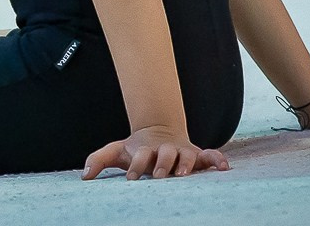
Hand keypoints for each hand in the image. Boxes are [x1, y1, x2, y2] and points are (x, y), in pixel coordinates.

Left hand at [81, 125, 229, 180]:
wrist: (158, 131)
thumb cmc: (137, 149)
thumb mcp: (117, 151)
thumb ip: (100, 159)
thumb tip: (84, 176)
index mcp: (146, 150)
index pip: (141, 156)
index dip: (137, 166)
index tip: (131, 179)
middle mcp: (165, 150)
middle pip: (165, 155)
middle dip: (162, 165)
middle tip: (159, 177)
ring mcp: (182, 151)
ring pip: (187, 155)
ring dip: (186, 163)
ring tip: (184, 174)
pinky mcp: (197, 154)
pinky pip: (210, 155)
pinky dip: (217, 159)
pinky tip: (224, 167)